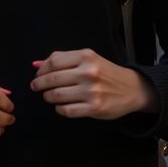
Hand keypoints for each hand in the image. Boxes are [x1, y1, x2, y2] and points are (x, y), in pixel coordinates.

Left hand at [30, 48, 159, 119]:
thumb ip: (62, 60)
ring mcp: (92, 91)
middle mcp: (89, 72)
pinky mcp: (94, 107)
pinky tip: (62, 106)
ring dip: (48, 97)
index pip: (53, 62)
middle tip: (36, 87)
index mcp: (86, 56)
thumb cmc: (106, 73)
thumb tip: (35, 64)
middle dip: (39, 84)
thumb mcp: (88, 59)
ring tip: (50, 96)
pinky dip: (59, 109)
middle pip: (52, 79)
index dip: (41, 70)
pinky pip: (66, 110)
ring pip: (56, 96)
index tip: (37, 75)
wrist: (132, 88)